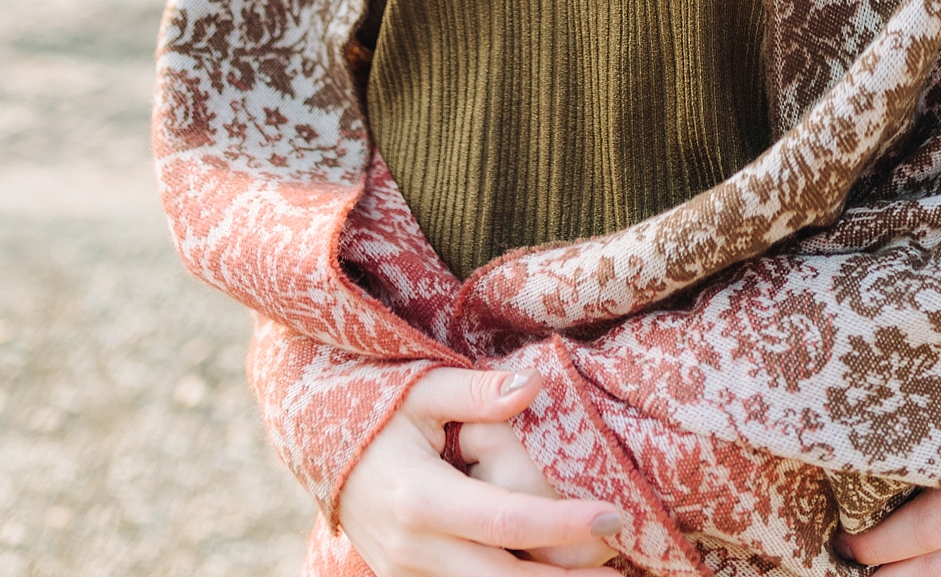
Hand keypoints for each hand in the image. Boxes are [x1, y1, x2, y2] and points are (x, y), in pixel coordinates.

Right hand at [338, 367, 624, 576]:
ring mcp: (408, 574)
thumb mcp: (420, 388)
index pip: (507, 522)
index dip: (564, 523)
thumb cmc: (375, 410)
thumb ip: (477, 390)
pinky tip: (548, 575)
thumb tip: (534, 384)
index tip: (614, 517)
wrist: (318, 452)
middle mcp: (414, 550)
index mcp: (421, 498)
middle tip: (622, 574)